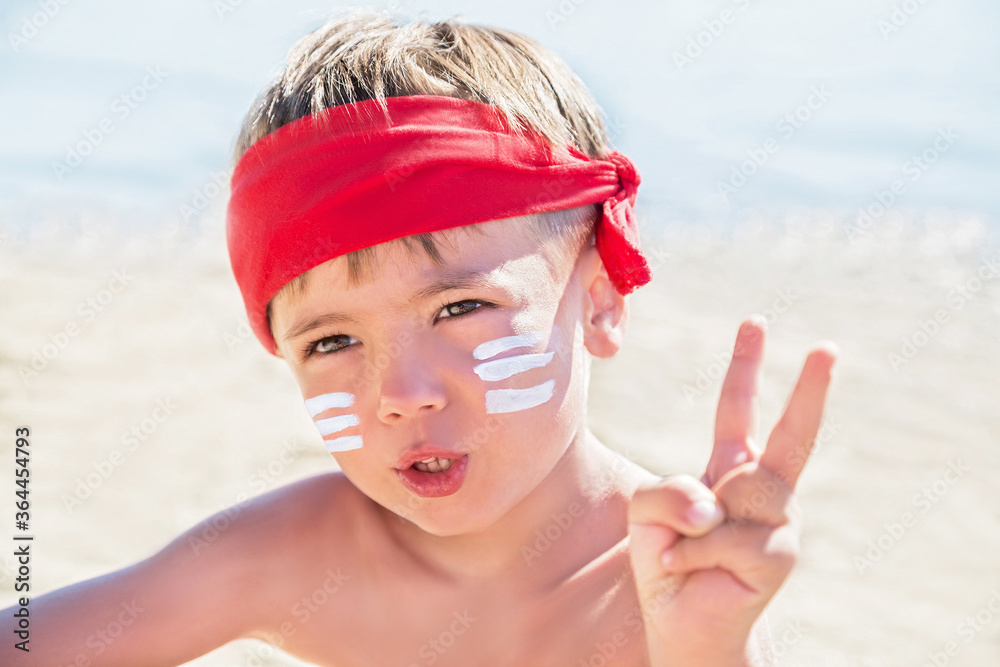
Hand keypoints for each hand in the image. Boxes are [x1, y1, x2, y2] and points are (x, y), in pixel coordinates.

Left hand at [628, 316, 836, 665]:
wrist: (682, 624)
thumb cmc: (668, 561)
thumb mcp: (646, 512)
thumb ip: (669, 490)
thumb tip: (715, 504)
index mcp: (731, 470)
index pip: (738, 412)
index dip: (744, 368)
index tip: (756, 323)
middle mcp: (763, 490)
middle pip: (791, 434)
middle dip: (810, 390)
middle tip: (829, 347)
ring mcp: (778, 522)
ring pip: (729, 497)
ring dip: (686, 528)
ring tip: (679, 554)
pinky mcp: (778, 556)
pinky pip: (721, 537)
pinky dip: (687, 555)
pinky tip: (687, 573)